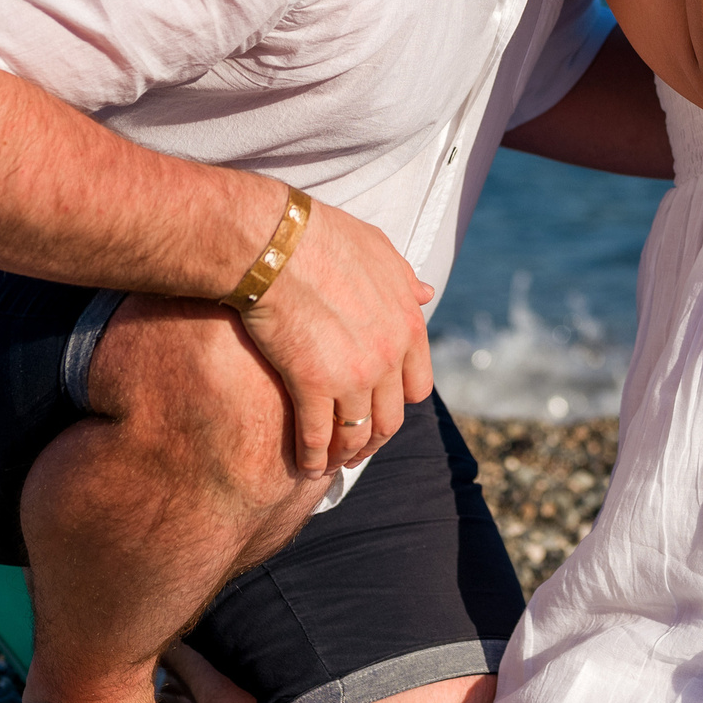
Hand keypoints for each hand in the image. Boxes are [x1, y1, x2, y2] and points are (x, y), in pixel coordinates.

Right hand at [234, 198, 433, 477]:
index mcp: (407, 324)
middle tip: (357, 450)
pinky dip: (312, 457)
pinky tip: (303, 465)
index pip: (417, 385)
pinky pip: (317, 436)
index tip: (380, 409)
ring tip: (330, 462)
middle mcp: (388, 355)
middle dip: (374, 440)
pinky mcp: (312, 385)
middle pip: (390, 419)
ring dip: (345, 455)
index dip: (398, 403)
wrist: (276, 243)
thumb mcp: (378, 249)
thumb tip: (426, 293)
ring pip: (357, 434)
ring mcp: (354, 375)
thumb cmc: (322, 236)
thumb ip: (403, 278)